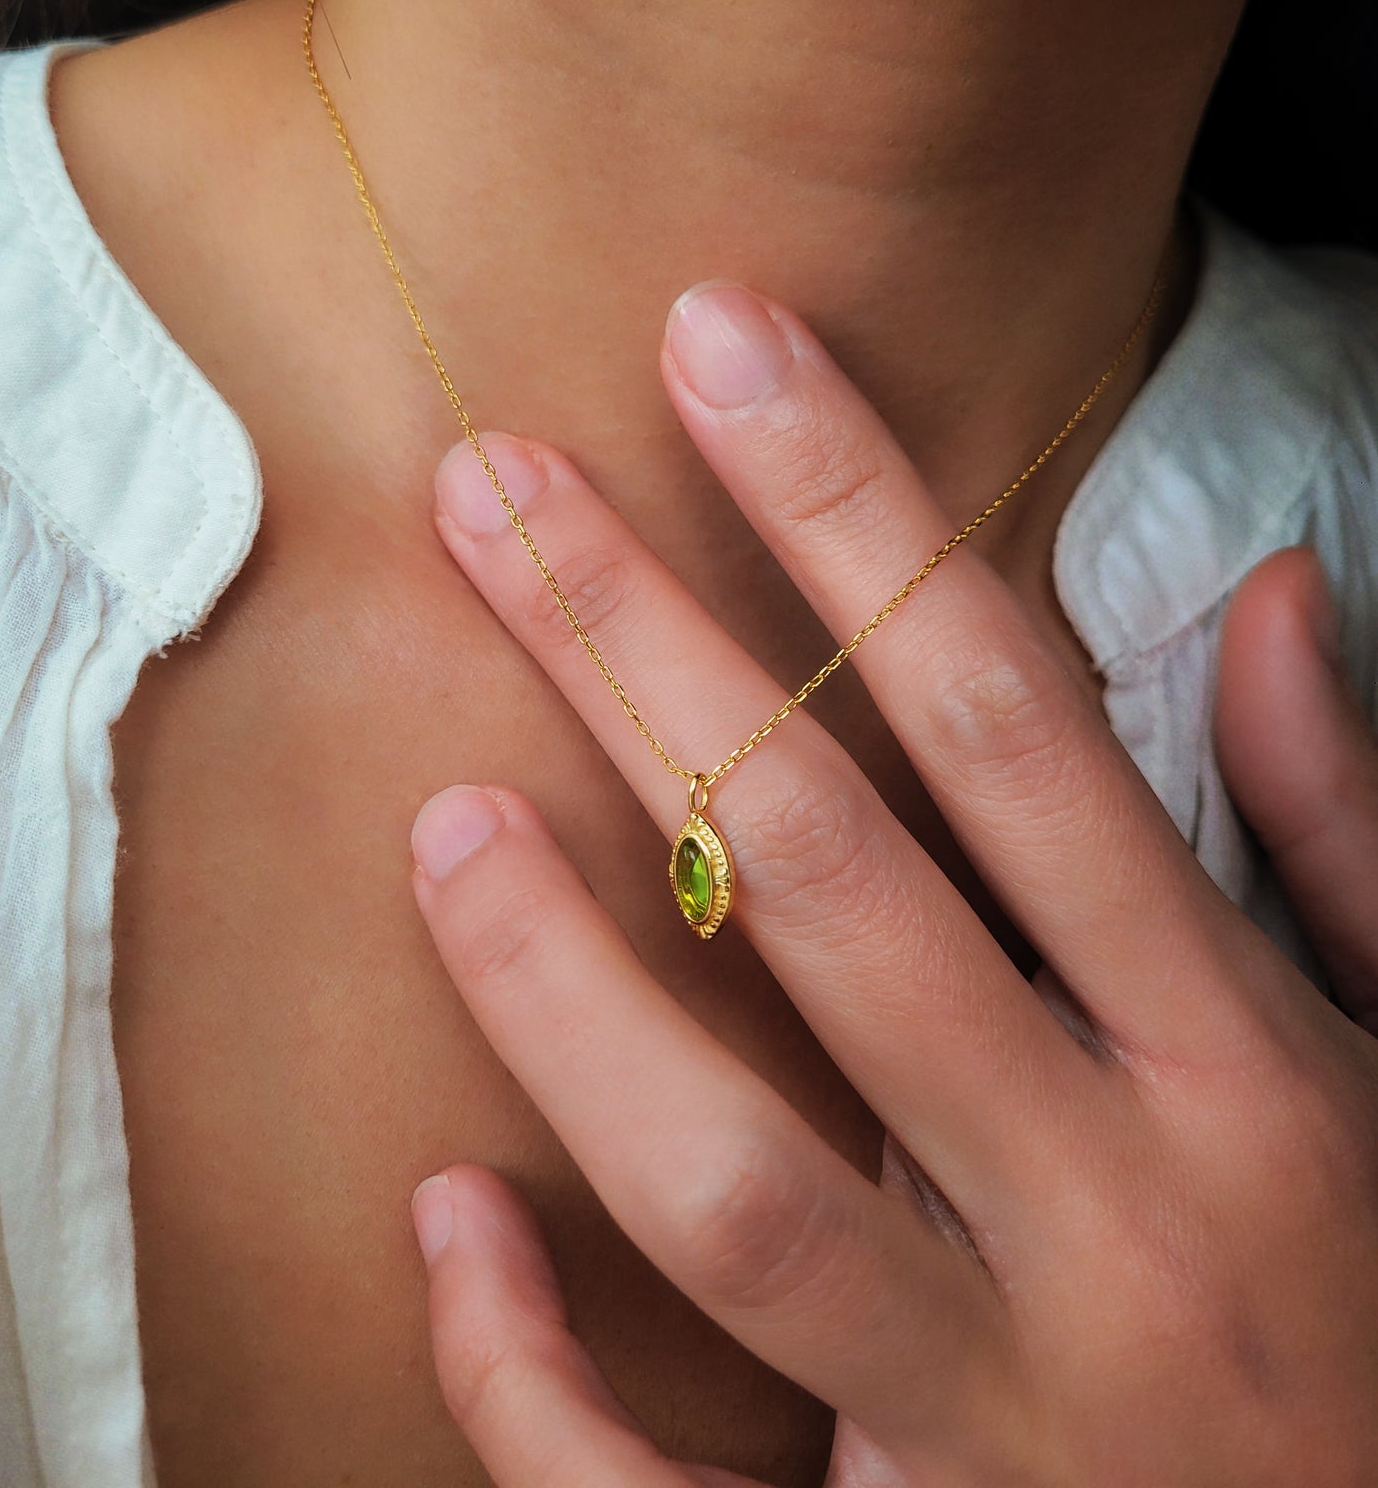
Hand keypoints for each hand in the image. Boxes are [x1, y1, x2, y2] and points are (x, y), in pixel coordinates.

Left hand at [405, 281, 1377, 1484]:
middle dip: (649, 656)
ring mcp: (1005, 1414)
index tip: (721, 349)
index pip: (1008, 720)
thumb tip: (1268, 587)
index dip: (858, 513)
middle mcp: (1116, 1215)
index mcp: (1241, 1065)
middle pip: (832, 882)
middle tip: (493, 491)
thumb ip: (1336, 825)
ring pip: (735, 1184)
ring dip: (566, 989)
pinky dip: (534, 1369)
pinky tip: (446, 1211)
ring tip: (442, 812)